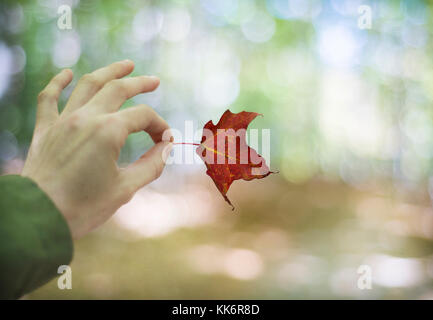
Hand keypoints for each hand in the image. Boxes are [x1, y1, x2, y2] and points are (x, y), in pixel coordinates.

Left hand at [21, 60, 172, 238]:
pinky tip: (67, 73)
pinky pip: (48, 98)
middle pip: (117, 89)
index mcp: (108, 131)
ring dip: (108, 72)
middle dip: (139, 83)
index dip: (159, 125)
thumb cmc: (84, 207)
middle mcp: (85, 118)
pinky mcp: (44, 130)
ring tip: (125, 65)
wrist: (39, 216)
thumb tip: (166, 147)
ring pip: (87, 85)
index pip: (143, 116)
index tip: (165, 140)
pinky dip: (57, 82)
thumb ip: (151, 165)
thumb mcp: (125, 188)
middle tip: (154, 81)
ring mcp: (62, 121)